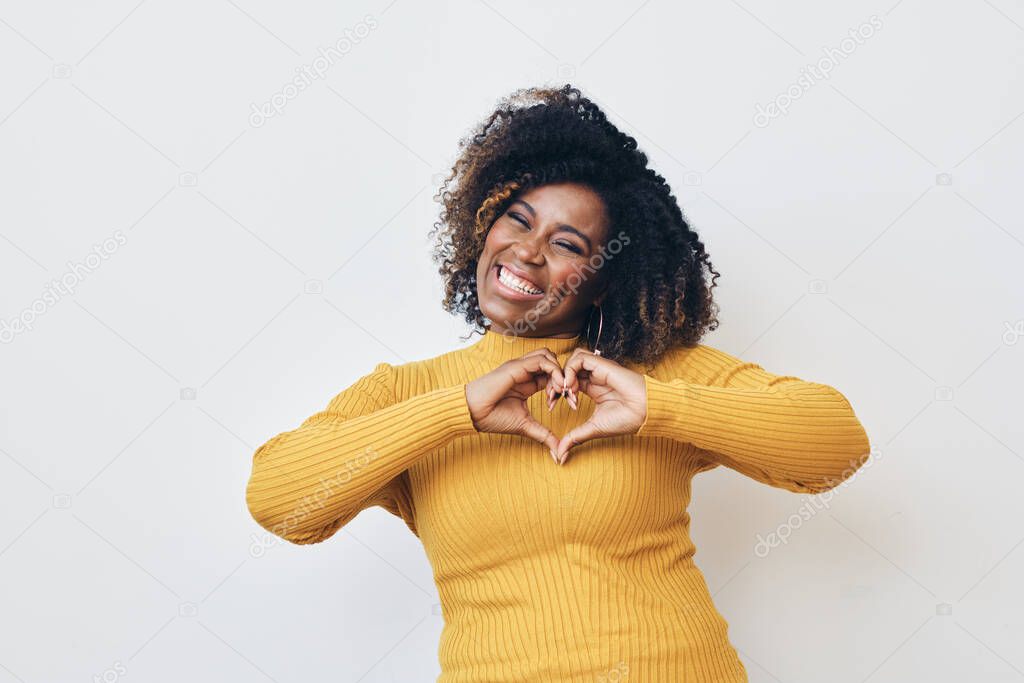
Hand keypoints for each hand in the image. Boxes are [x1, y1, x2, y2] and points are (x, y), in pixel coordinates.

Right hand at [465, 349, 568, 461]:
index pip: (552, 375)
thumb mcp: (526, 426)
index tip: (570, 403)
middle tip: (569, 395)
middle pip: (553, 361)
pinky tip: (557, 387)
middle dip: (565, 376)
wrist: (473, 414)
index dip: (564, 387)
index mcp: (527, 383)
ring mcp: (520, 367)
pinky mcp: (516, 366)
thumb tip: (559, 453)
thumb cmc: (494, 418)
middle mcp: (524, 372)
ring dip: (560, 371)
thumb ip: (544, 435)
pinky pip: (542, 360)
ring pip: (548, 356)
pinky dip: (554, 370)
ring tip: (563, 390)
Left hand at [555, 348, 647, 464]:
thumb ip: (575, 437)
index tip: (552, 406)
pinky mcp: (602, 365)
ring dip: (563, 375)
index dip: (556, 391)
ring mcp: (598, 369)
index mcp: (592, 388)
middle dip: (554, 382)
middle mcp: (594, 376)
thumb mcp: (593, 429)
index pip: (567, 381)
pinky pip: (579, 358)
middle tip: (552, 399)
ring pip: (572, 360)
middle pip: (566, 369)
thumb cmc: (626, 420)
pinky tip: (571, 387)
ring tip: (565, 393)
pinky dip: (570, 370)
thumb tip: (560, 455)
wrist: (645, 412)